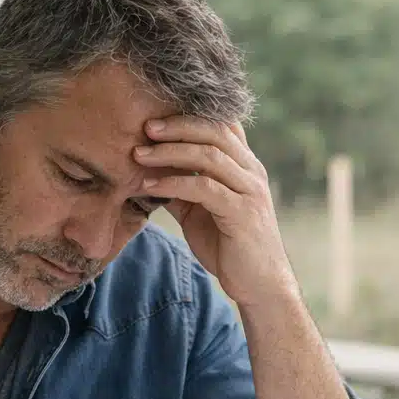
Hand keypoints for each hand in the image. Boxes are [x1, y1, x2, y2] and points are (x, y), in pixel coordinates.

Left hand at [136, 117, 298, 307]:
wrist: (259, 285)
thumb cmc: (230, 247)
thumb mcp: (199, 211)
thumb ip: (181, 188)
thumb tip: (147, 171)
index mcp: (244, 165)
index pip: (221, 124)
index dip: (190, 114)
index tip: (155, 116)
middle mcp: (251, 171)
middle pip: (215, 131)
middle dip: (177, 125)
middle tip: (145, 127)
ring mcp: (250, 191)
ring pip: (209, 156)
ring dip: (170, 152)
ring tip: (139, 155)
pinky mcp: (242, 213)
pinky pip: (205, 189)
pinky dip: (174, 184)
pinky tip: (150, 187)